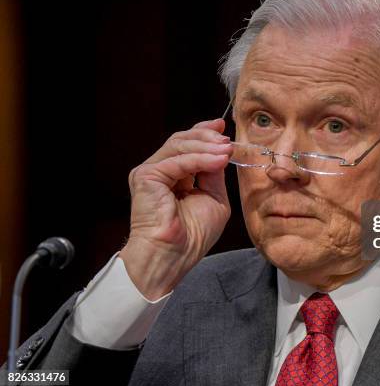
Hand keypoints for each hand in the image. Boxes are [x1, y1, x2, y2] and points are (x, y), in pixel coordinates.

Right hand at [119, 118, 232, 298]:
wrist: (173, 257)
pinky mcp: (146, 177)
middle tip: (228, 140)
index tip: (222, 128)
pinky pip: (177, 162)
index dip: (204, 133)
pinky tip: (219, 160)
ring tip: (227, 149)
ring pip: (179, 145)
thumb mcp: (214, 198)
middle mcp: (160, 172)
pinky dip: (200, 159)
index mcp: (174, 176)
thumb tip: (222, 151)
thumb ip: (214, 174)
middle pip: (182, 140)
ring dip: (207, 145)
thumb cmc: (192, 237)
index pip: (187, 145)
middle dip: (207, 137)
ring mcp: (151, 172)